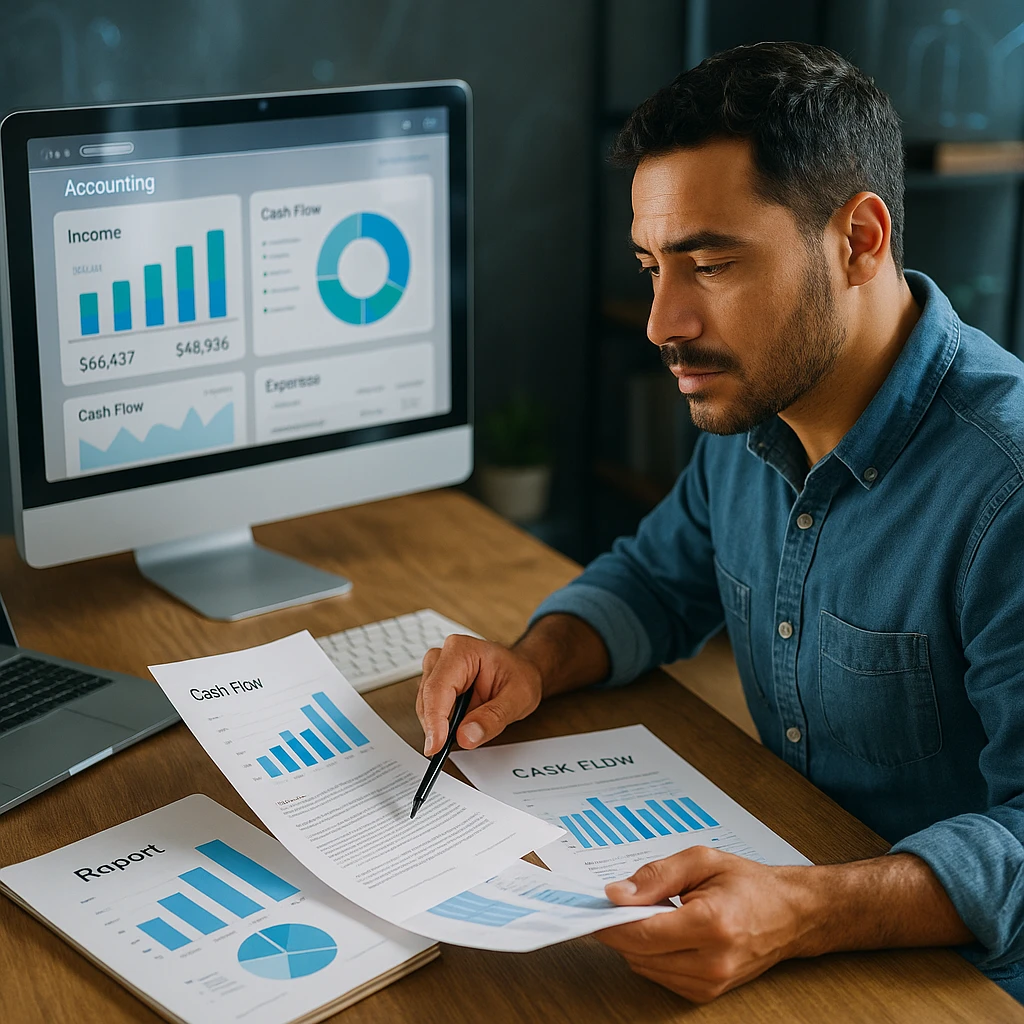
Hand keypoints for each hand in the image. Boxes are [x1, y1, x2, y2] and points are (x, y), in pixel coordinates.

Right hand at [415, 635, 542, 755]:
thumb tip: (466, 736)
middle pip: (427, 698)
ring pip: (425, 707)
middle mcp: (443, 657)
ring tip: (469, 729)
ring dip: (441, 726)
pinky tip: (460, 727)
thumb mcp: (518, 698)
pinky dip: (442, 725)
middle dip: (438, 726)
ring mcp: (436, 670)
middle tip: (455, 746)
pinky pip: (430, 710)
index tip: (436, 746)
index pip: (438, 688)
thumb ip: (493, 718)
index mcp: (462, 651)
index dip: (434, 720)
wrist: (520, 672)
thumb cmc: (519, 676)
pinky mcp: (435, 684)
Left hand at [594, 847, 809, 1002]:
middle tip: (615, 903)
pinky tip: (661, 932)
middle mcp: (713, 961)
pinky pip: (660, 976)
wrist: (790, 914)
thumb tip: (616, 894)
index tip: (593, 909)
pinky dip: (651, 955)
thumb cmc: (749, 883)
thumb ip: (655, 876)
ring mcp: (712, 983)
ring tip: (645, 913)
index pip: (643, 934)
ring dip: (634, 942)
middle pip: (639, 954)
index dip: (611, 923)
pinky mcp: (708, 993)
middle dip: (619, 929)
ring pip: (645, 968)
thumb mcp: (701, 861)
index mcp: (712, 924)